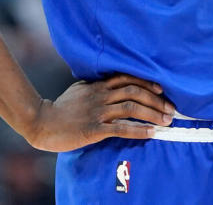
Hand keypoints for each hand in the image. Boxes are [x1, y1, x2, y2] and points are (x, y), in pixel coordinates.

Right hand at [25, 73, 175, 151]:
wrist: (41, 122)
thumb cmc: (60, 108)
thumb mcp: (79, 90)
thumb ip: (95, 86)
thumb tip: (109, 83)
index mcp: (97, 86)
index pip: (127, 78)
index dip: (146, 82)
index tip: (161, 89)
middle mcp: (100, 96)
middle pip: (134, 92)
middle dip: (156, 100)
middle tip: (171, 109)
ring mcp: (98, 112)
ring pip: (131, 108)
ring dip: (152, 114)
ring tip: (166, 121)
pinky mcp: (94, 129)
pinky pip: (121, 128)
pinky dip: (139, 130)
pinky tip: (151, 133)